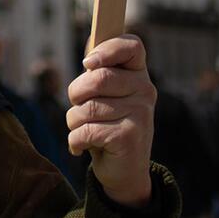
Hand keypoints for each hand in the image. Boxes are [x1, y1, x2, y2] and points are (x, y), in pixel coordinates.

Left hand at [65, 36, 154, 207]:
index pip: (132, 46)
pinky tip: (82, 147)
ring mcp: (140, 114)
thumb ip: (99, 71)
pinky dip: (75, 141)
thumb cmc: (108, 125)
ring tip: (83, 131)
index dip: (107, 49)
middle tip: (79, 106)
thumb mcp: (105, 96)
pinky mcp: (129, 137)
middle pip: (97, 78)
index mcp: (139, 74)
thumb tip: (90, 48)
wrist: (125, 171)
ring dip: (74, 122)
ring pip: (86, 108)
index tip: (88, 63)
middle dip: (76, 94)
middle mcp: (145, 91)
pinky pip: (85, 131)